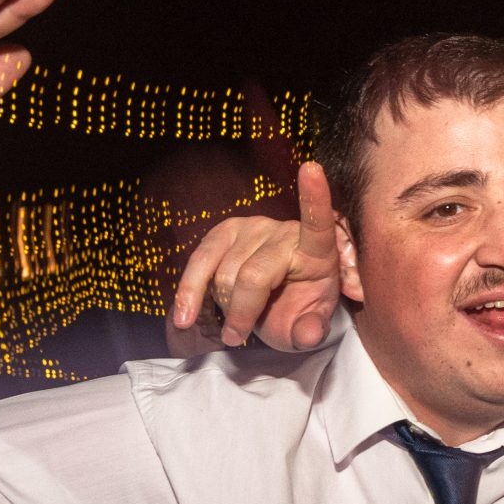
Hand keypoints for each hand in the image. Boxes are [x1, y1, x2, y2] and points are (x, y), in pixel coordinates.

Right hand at [170, 161, 344, 347]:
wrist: (275, 305)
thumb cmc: (297, 312)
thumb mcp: (307, 328)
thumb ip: (310, 332)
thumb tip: (309, 334)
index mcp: (316, 251)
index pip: (318, 223)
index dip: (315, 198)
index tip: (311, 168)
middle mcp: (283, 231)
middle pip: (251, 275)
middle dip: (241, 313)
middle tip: (240, 335)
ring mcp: (252, 227)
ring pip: (222, 272)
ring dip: (221, 305)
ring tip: (230, 325)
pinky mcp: (225, 232)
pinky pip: (199, 261)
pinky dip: (189, 291)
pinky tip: (184, 314)